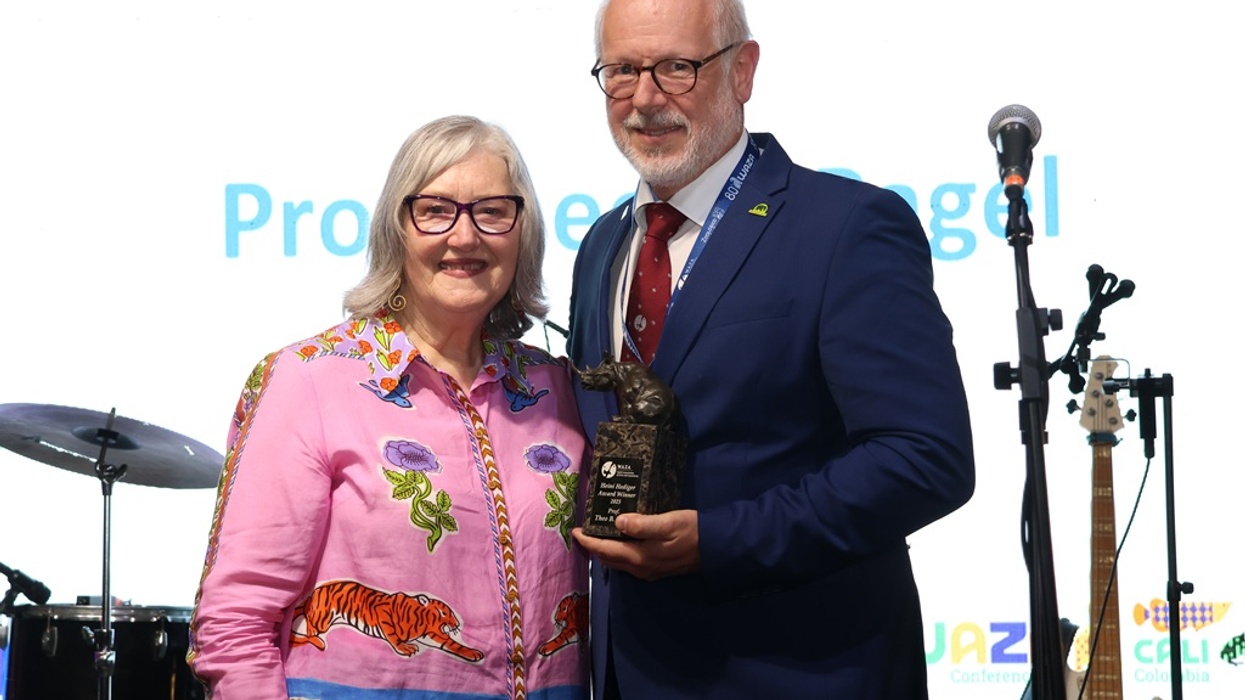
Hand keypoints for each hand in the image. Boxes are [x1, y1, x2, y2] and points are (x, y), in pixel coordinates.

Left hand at [571, 509, 699, 580]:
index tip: (574, 530)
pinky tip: (621, 541)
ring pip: (619, 563)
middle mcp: (641, 568)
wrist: (717, 548)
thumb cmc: (692, 531)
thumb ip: (642, 524)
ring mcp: (649, 571)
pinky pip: (629, 563)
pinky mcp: (658, 568)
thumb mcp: (668, 522)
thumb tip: (617, 522)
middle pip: (609, 560)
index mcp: (639, 557)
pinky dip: (619, 553)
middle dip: (593, 548)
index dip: (588, 542)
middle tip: (584, 531)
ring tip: (598, 534)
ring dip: (605, 551)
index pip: (605, 551)